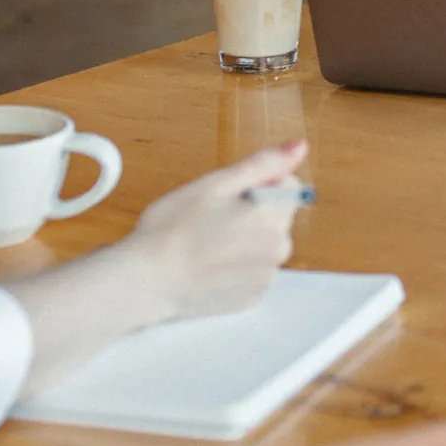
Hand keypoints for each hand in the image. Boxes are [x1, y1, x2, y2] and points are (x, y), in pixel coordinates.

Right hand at [124, 139, 309, 320]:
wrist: (147, 281)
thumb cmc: (172, 230)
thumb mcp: (215, 184)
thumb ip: (263, 164)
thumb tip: (299, 147)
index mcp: (272, 217)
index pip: (289, 185)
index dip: (257, 184)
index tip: (227, 196)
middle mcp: (278, 250)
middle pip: (278, 215)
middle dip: (253, 212)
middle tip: (212, 219)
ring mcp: (266, 278)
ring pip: (265, 243)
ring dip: (245, 239)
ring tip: (207, 244)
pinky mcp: (252, 298)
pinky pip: (253, 270)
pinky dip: (237, 265)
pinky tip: (209, 265)